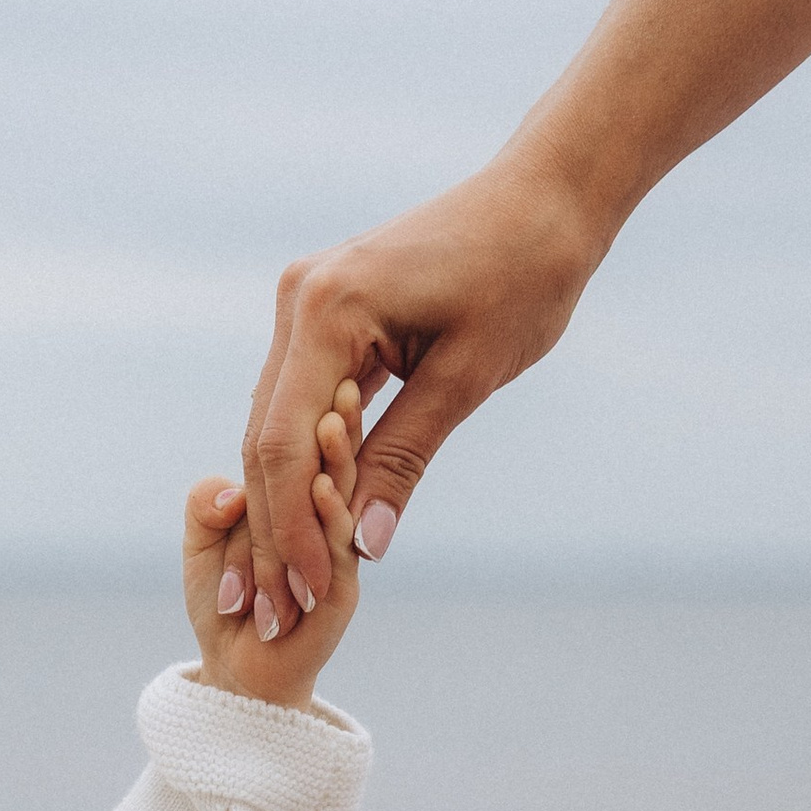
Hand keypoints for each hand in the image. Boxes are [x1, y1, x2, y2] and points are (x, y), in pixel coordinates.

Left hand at [183, 393, 363, 708]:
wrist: (237, 681)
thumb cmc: (223, 604)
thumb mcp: (202, 546)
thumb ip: (206, 511)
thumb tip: (227, 493)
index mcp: (303, 504)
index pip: (311, 449)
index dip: (317, 409)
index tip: (326, 363)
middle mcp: (328, 528)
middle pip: (333, 465)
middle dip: (331, 426)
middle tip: (345, 378)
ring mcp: (337, 561)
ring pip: (343, 503)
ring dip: (337, 462)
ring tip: (337, 418)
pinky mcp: (336, 596)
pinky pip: (336, 553)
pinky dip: (329, 518)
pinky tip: (324, 487)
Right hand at [234, 156, 604, 637]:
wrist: (546, 195)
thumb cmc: (525, 275)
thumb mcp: (470, 378)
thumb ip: (406, 458)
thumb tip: (365, 545)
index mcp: (328, 311)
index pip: (284, 444)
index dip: (290, 530)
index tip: (307, 596)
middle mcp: (298, 301)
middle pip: (264, 440)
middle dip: (271, 532)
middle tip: (275, 614)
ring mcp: (304, 302)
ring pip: (274, 424)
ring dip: (280, 505)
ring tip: (286, 585)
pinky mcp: (323, 310)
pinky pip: (298, 399)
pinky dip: (303, 462)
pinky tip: (307, 521)